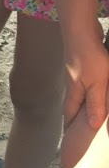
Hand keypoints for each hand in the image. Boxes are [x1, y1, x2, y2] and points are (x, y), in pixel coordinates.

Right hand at [61, 37, 108, 167]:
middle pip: (73, 103)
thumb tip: (92, 126)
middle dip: (73, 116)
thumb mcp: (98, 84)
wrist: (80, 29)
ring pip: (78, 91)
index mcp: (75, 91)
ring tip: (84, 109)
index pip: (70, 114)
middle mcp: (73, 83)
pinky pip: (84, 80)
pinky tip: (90, 85)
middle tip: (74, 127)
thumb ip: (96, 104)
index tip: (68, 138)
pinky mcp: (81, 62)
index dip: (69, 126)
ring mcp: (76, 72)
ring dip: (81, 101)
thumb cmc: (90, 57)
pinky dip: (86, 88)